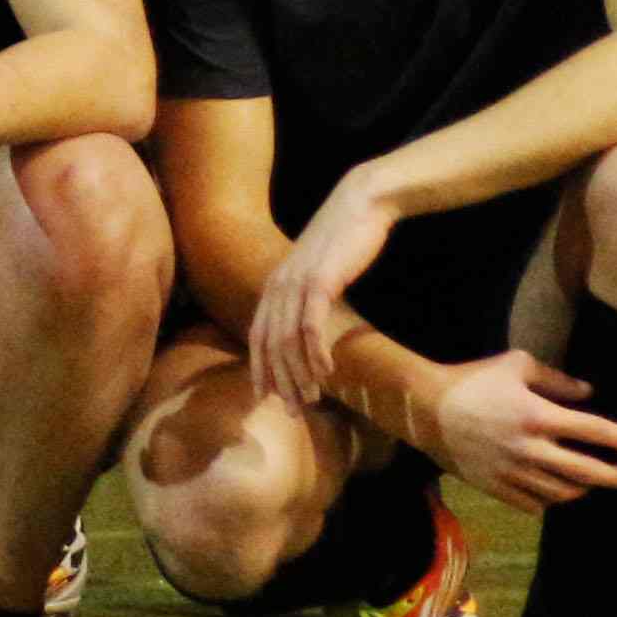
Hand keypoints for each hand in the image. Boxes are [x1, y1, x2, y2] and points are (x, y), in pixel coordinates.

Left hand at [251, 172, 398, 403]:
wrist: (359, 205)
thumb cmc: (343, 240)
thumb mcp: (318, 271)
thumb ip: (308, 296)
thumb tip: (309, 325)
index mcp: (274, 284)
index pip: (257, 335)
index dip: (259, 367)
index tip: (267, 397)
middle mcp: (277, 285)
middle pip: (270, 344)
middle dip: (280, 381)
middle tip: (294, 411)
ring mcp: (296, 282)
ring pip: (287, 339)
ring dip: (299, 374)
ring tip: (311, 400)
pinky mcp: (320, 280)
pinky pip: (311, 324)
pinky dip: (315, 351)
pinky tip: (326, 372)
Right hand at [425, 346, 616, 507]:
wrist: (425, 408)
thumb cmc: (472, 380)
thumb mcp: (515, 365)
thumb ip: (555, 380)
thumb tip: (586, 393)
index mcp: (538, 415)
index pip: (593, 431)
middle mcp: (530, 448)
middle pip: (585, 470)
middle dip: (614, 475)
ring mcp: (512, 472)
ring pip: (561, 491)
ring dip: (582, 489)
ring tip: (591, 483)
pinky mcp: (495, 486)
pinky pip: (532, 503)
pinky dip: (549, 500)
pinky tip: (554, 492)